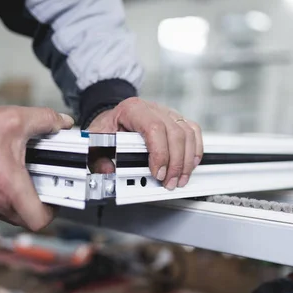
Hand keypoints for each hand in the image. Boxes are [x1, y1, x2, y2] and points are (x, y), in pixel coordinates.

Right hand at [0, 102, 73, 230]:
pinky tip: (7, 173)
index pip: (38, 220)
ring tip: (27, 176)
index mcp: (8, 186)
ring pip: (10, 214)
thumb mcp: (16, 119)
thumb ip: (46, 120)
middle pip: (26, 219)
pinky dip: (5, 195)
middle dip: (39, 203)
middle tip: (45, 184)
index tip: (57, 196)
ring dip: (21, 199)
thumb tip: (62, 123)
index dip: (53, 211)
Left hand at [88, 97, 202, 189]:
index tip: (157, 173)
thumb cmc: (108, 127)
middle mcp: (153, 109)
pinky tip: (191, 164)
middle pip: (175, 133)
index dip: (160, 153)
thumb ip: (98, 158)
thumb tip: (108, 171)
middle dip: (175, 163)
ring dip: (186, 161)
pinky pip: (193, 131)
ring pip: (187, 133)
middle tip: (169, 183)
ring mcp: (167, 113)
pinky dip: (195, 149)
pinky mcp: (177, 120)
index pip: (154, 128)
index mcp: (133, 109)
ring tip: (179, 179)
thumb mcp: (96, 141)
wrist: (114, 116)